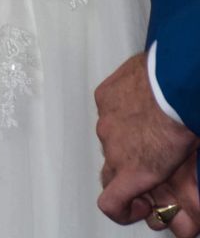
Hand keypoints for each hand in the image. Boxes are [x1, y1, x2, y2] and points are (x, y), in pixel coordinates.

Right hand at [95, 53, 199, 224]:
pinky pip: (108, 108)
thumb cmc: (186, 119)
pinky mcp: (104, 95)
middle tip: (150, 160)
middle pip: (110, 168)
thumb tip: (182, 210)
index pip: (110, 203)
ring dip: (125, 136)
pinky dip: (120, 107)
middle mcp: (113, 147)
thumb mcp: (187, 164)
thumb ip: (176, 185)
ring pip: (109, 135)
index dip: (122, 209)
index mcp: (134, 170)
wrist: (176, 81)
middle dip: (126, 169)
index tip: (140, 203)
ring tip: (150, 123)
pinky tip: (140, 99)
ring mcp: (105, 120)